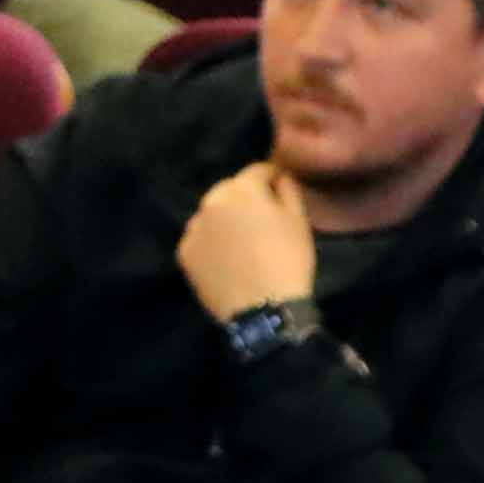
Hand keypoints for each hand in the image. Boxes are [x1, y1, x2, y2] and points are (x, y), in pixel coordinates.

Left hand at [178, 161, 323, 322]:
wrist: (265, 311)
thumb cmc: (288, 261)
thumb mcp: (299, 220)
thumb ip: (288, 189)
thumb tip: (277, 177)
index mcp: (242, 189)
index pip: (258, 171)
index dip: (272, 181)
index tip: (280, 195)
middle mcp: (210, 201)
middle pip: (230, 191)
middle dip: (244, 200)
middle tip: (260, 224)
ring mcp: (193, 228)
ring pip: (211, 215)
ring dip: (224, 221)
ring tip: (241, 245)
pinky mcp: (184, 253)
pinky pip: (200, 240)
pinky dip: (210, 244)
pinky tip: (225, 261)